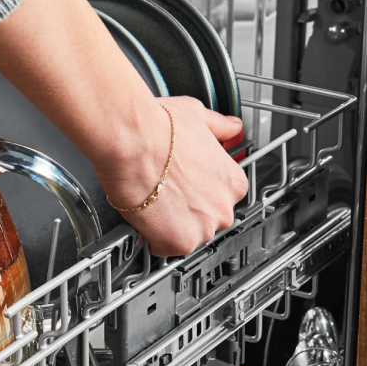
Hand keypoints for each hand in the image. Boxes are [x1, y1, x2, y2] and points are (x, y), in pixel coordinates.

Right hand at [100, 96, 247, 257]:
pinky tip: (144, 218)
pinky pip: (164, 248)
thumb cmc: (159, 127)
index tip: (182, 188)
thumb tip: (231, 126)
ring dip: (168, 226)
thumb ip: (220, 127)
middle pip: (206, 220)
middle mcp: (224, 207)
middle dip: (185, 212)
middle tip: (164, 194)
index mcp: (233, 181)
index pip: (221, 198)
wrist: (133, 140)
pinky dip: (152, 239)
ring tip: (151, 203)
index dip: (197, 193)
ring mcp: (203, 227)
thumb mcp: (200, 116)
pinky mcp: (178, 242)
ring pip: (186, 236)